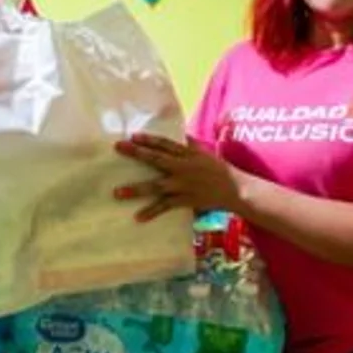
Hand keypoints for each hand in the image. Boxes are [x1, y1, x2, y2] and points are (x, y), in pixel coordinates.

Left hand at [112, 133, 245, 221]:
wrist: (235, 189)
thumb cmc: (219, 170)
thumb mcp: (205, 153)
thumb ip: (191, 144)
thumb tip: (181, 135)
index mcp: (187, 154)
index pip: (165, 144)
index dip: (148, 139)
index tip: (132, 136)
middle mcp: (182, 167)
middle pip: (156, 159)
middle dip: (136, 153)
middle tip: (118, 147)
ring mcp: (182, 185)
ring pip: (155, 186)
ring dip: (136, 189)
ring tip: (117, 192)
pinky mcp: (184, 200)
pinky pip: (165, 206)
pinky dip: (152, 212)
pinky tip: (138, 217)